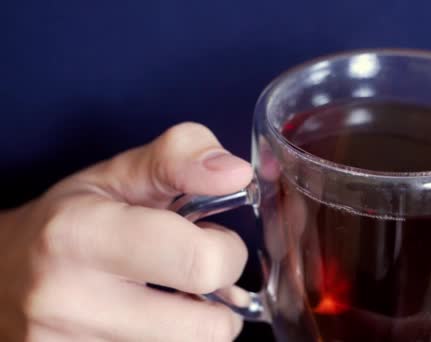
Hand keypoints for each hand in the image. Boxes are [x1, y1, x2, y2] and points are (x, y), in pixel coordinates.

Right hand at [0, 123, 252, 340]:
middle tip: (196, 273)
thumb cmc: (68, 219)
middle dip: (221, 298)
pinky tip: (151, 320)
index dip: (227, 252)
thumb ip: (182, 157)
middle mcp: (71, 303)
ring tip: (170, 296)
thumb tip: (236, 173)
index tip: (213, 239)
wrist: (1, 275)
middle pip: (206, 329)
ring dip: (197, 326)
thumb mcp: (119, 172)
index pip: (200, 263)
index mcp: (82, 235)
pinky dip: (172, 341)